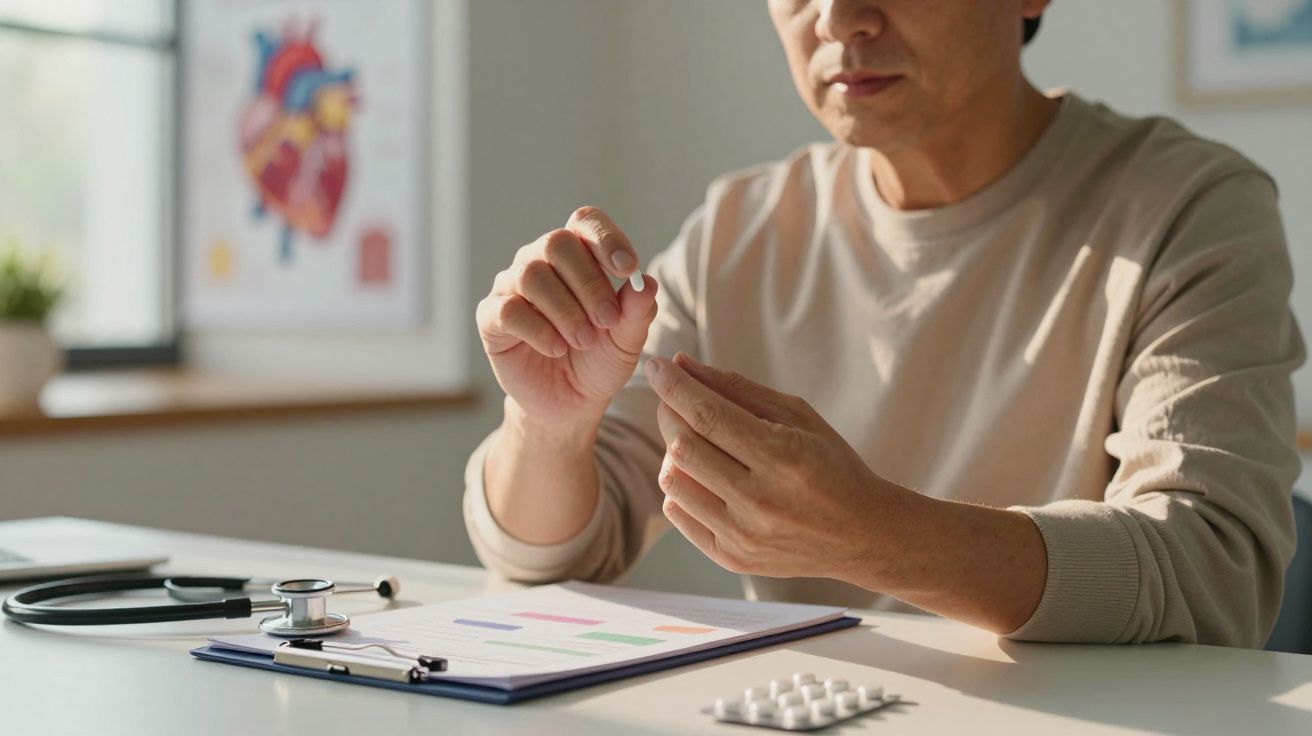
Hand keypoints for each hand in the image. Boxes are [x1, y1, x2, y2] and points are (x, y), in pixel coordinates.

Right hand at [477, 207, 657, 427]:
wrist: (570, 403)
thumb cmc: (599, 361)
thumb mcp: (627, 340)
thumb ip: (637, 312)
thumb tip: (646, 283)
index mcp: (577, 255)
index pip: (585, 222)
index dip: (606, 238)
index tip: (628, 268)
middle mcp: (540, 261)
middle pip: (557, 243)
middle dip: (589, 283)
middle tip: (609, 320)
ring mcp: (511, 286)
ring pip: (531, 275)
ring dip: (565, 310)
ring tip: (585, 341)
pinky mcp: (491, 317)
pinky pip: (508, 310)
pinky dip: (538, 330)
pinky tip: (557, 349)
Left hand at [644, 351, 900, 580]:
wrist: (861, 535)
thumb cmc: (830, 465)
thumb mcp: (797, 416)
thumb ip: (738, 389)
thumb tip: (684, 364)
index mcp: (783, 457)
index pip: (708, 415)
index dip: (674, 386)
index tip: (657, 366)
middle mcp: (760, 500)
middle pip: (684, 446)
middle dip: (669, 412)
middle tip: (674, 398)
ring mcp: (743, 535)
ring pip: (673, 481)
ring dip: (672, 451)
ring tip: (692, 439)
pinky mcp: (732, 559)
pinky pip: (678, 514)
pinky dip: (679, 487)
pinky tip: (701, 475)